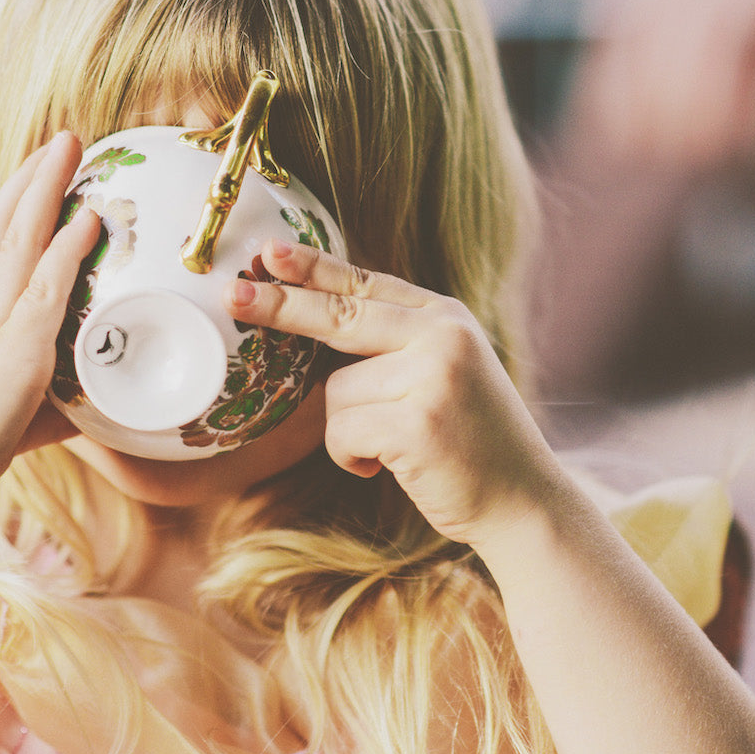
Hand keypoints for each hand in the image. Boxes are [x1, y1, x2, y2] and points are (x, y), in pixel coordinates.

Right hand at [0, 132, 100, 528]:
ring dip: (48, 189)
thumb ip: (52, 405)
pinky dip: (68, 248)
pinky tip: (90, 218)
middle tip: (63, 140)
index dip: (17, 207)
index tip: (40, 176)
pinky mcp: (13, 357)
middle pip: (2, 227)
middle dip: (33, 178)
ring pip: (20, 241)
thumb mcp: (10, 421)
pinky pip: (45, 290)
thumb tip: (92, 407)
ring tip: (73, 147)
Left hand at [225, 241, 566, 545]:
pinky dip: (352, 458)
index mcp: (445, 317)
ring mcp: (433, 376)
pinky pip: (342, 433)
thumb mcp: (442, 372)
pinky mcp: (418, 422)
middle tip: (231, 296)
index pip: (365, 282)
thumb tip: (311, 318)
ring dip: (346, 430)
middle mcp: (441, 336)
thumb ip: (393, 342)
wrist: (523, 501)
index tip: (269, 252)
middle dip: (279, 307)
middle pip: (337, 314)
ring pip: (334, 393)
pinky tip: (390, 467)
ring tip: (390, 448)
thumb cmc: (468, 441)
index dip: (312, 266)